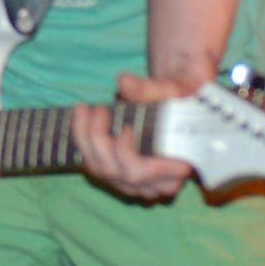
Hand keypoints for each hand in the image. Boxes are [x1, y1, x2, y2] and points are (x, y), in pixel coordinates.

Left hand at [72, 71, 199, 201]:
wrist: (173, 100)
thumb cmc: (182, 96)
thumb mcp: (175, 88)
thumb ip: (154, 88)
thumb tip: (124, 83)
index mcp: (183, 166)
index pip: (160, 180)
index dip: (139, 161)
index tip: (127, 129)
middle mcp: (158, 183)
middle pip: (126, 175)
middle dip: (105, 141)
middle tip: (101, 109)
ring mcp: (134, 182)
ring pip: (103, 171)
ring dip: (87, 137)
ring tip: (86, 107)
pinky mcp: (115, 173)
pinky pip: (92, 162)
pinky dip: (81, 137)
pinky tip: (81, 113)